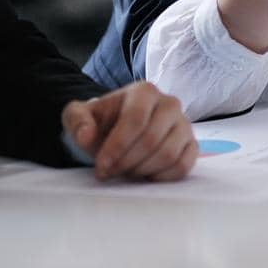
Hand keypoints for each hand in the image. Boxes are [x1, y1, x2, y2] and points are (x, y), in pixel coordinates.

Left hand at [61, 81, 195, 181]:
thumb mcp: (78, 117)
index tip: (101, 166)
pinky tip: (145, 176)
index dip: (117, 146)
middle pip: (151, 139)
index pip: (135, 120)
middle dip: (127, 161)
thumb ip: (77, 121)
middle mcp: (169, 104)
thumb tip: (85, 135)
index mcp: (144, 91)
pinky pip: (183, 165)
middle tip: (110, 172)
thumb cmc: (100, 123)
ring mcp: (184, 125)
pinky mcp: (191, 145)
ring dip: (142, 170)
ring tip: (125, 172)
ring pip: (168, 154)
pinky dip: (163, 177)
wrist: (116, 130)